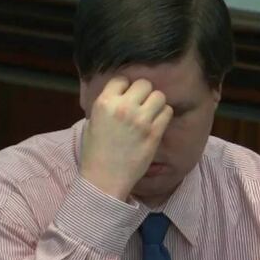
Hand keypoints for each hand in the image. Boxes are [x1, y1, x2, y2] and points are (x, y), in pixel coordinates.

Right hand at [79, 76, 172, 200]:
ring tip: (150, 113)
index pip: (121, 79)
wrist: (104, 180)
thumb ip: (106, 105)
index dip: (124, 88)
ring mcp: (141, 120)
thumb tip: (119, 93)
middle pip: (144, 84)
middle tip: (140, 104)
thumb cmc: (95, 152)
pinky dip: (164, 115)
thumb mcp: (91, 123)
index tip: (125, 97)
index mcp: (104, 103)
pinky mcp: (154, 133)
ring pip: (159, 95)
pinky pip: (167, 112)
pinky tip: (156, 123)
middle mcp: (124, 107)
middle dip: (143, 92)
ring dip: (156, 102)